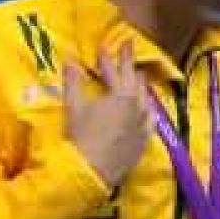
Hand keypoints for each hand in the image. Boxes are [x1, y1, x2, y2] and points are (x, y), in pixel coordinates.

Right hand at [64, 41, 150, 187]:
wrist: (90, 173)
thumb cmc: (80, 137)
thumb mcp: (74, 106)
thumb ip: (73, 81)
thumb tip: (69, 59)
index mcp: (122, 94)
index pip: (116, 69)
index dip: (109, 57)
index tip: (105, 45)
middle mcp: (138, 106)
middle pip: (135, 79)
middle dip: (129, 63)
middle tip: (128, 48)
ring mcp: (143, 124)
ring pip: (146, 97)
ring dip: (140, 84)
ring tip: (137, 75)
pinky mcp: (144, 140)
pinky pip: (150, 118)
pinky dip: (146, 107)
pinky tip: (146, 106)